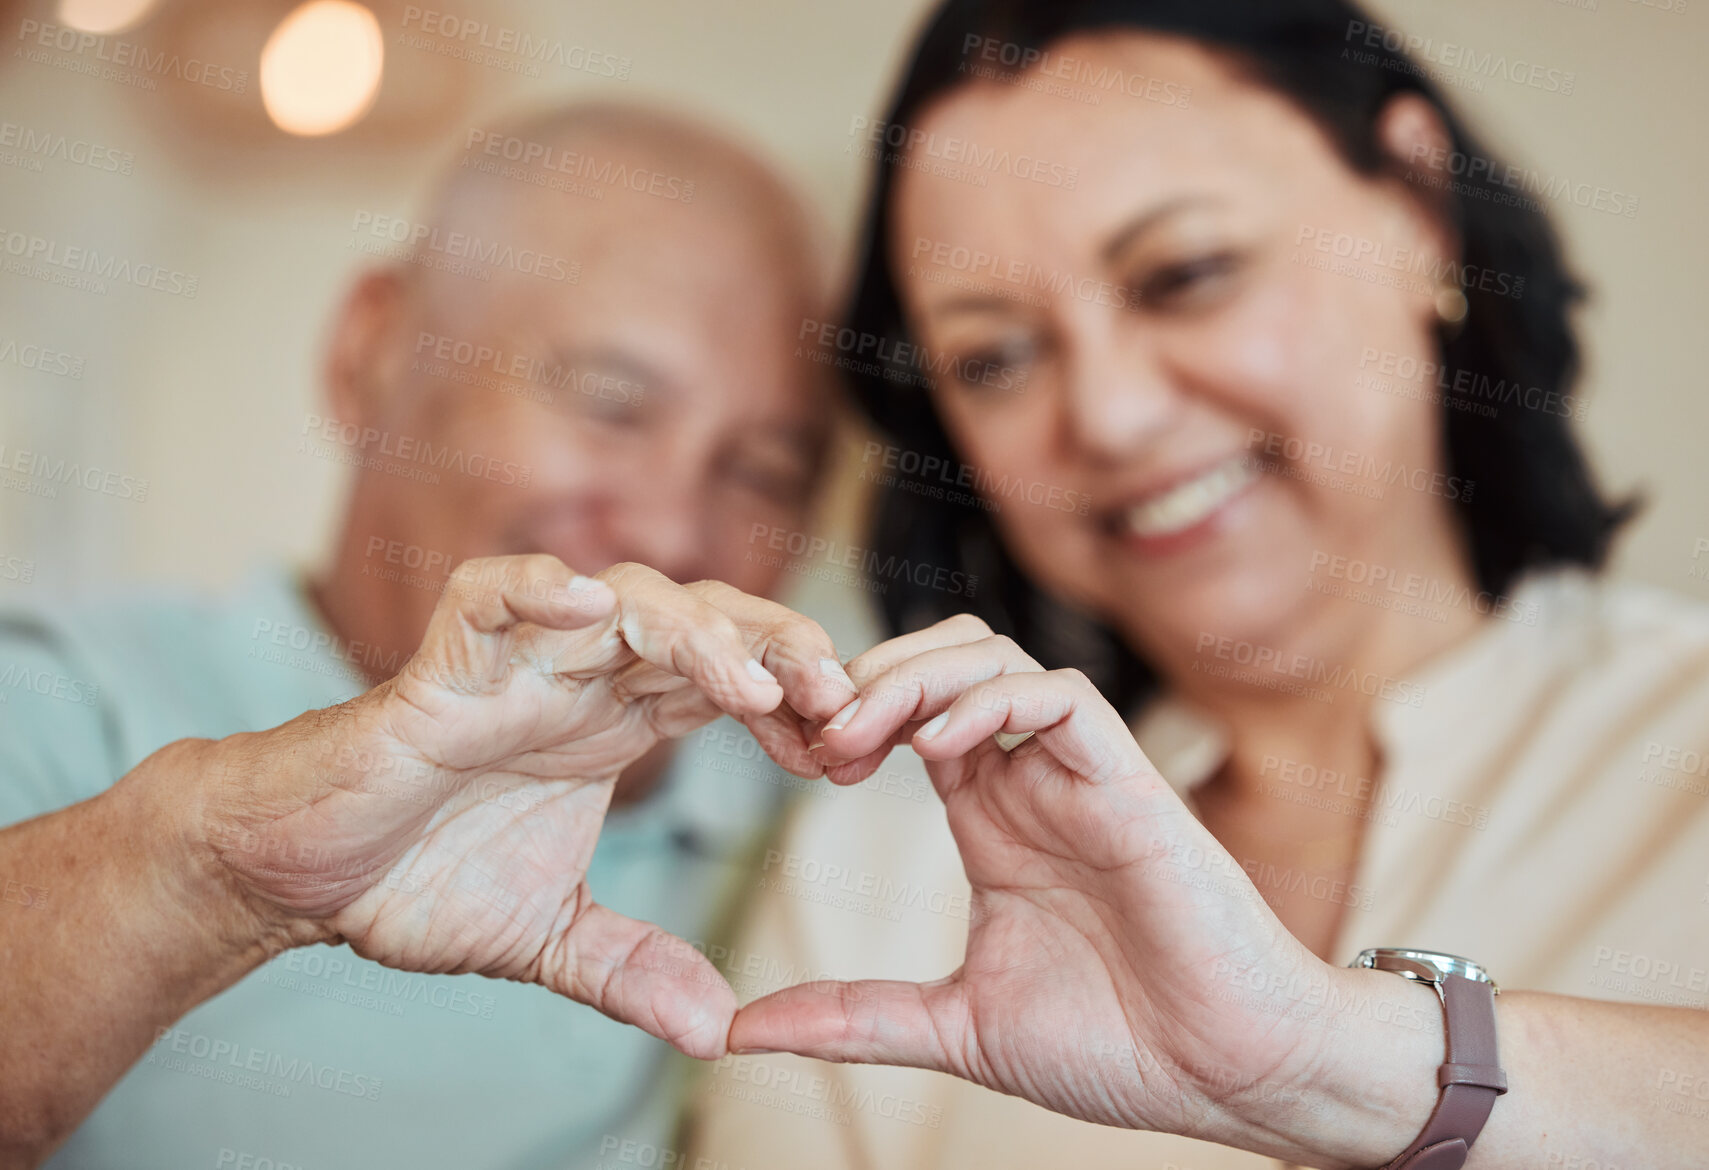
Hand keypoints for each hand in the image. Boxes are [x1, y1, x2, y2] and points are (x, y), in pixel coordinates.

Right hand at [196, 556, 856, 1058]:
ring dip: (693, 631)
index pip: (732, 680)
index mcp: (620, 720)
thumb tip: (717, 1029)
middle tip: (838, 696)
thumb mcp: (549, 937)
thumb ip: (632, 967)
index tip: (848, 751)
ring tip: (747, 682)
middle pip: (703, 622)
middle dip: (776, 647)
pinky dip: (536, 590)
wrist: (303, 874)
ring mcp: (516, 661)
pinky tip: (588, 606)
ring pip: (623, 601)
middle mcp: (582, 676)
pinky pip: (491, 596)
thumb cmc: (420, 878)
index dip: (793, 700)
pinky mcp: (441, 663)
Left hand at [729, 616, 1363, 1146]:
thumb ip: (854, 1017)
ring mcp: (1078, 775)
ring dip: (913, 675)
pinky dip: (993, 699)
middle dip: (867, 677)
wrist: (1228, 1075)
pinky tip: (938, 746)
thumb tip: (741, 1031)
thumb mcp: (954, 1026)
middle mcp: (1030, 781)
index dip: (842, 717)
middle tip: (816, 736)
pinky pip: (1060, 694)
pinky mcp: (1129, 782)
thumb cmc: (1116, 1046)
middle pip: (941, 659)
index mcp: (990, 817)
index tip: (793, 761)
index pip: (906, 715)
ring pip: (992, 656)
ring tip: (859, 732)